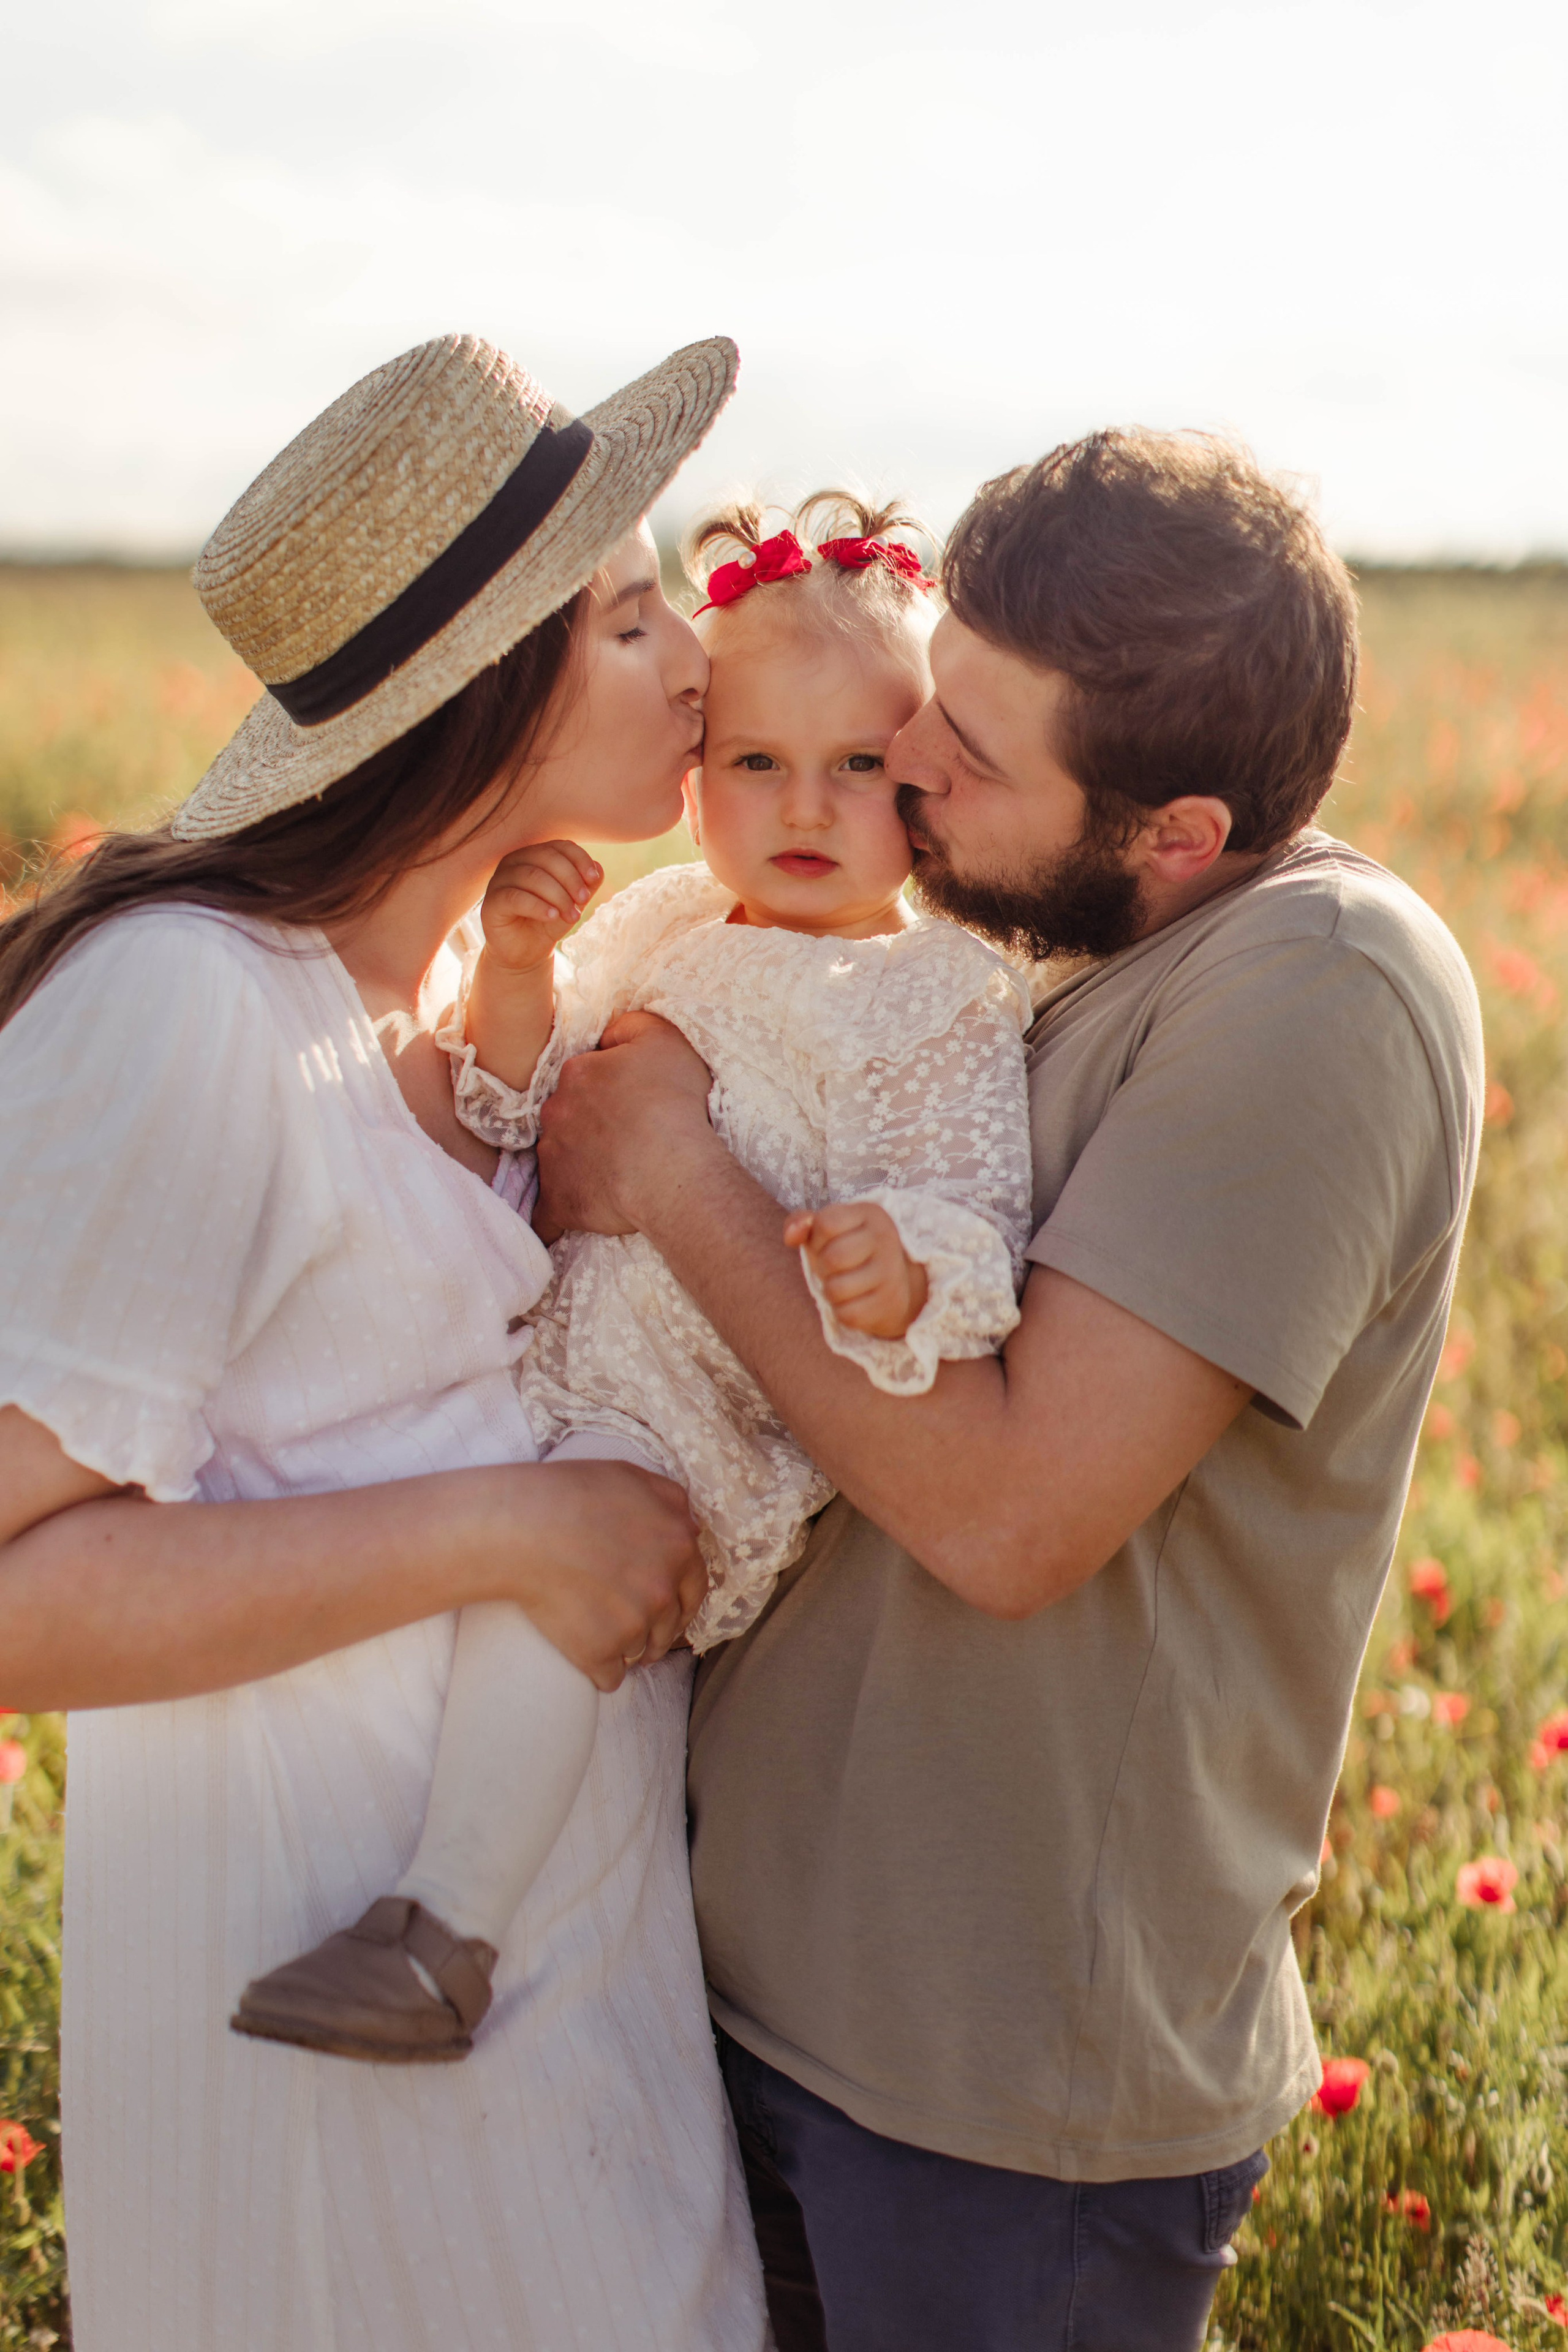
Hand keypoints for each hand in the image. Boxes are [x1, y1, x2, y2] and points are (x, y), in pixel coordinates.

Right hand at [480, 841, 601, 972]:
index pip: (559, 846)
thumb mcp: (572, 903)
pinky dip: (538, 906)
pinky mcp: (491, 903)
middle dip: (570, 879)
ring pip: (532, 876)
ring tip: (572, 915)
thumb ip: (585, 886)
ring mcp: (499, 880)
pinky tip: (552, 916)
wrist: (525, 953)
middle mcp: (514, 862)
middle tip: (583, 902)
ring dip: (558, 896)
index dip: (579, 859)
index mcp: (534, 855)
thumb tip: (598, 868)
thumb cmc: (547, 922)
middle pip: (546, 858)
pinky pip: (515, 897)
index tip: (593, 879)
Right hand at [493, 1459, 707, 1692]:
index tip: (667, 1612)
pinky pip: (610, 1676)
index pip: (694, 1588)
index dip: (679, 1601)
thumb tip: (690, 1526)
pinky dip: (600, 1671)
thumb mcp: (630, 1477)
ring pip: (639, 1650)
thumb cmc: (567, 1495)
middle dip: (658, 1634)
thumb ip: (669, 1501)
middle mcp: (664, 1589)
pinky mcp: (602, 1651)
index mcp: (678, 1547)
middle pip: (671, 1627)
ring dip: (626, 1648)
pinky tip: (586, 1659)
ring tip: (600, 1636)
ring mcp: (635, 1624)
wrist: (518, 1530)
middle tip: (637, 1637)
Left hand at [535, 1010, 717, 1242]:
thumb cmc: (673, 1102)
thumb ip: (629, 1025)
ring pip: (559, 1156)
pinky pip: (548, 1212)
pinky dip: (557, 1214)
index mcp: (577, 1074)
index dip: (610, 1087)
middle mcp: (555, 1113)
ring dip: (579, 1162)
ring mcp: (553, 1159)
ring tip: (615, 1174)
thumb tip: (607, 1035)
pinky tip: (565, 1224)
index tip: (633, 1102)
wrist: (672, 1169)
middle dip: (589, 1123)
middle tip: (626, 1138)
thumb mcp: (663, 1037)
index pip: (585, 1075)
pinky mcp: (559, 1201)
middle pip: (568, 1115)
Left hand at [783, 1200, 929, 1340]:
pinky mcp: (889, 1303)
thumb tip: (790, 1236)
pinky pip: (847, 1314)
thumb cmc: (851, 1250)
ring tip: (844, 1284)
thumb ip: (803, 1223)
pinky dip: (842, 1312)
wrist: (894, 1283)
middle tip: (835, 1268)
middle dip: (823, 1267)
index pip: (826, 1223)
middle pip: (832, 1258)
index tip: (827, 1243)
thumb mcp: (829, 1229)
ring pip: (836, 1290)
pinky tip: (854, 1301)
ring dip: (831, 1291)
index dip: (817, 1238)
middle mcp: (885, 1239)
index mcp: (869, 1213)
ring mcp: (890, 1272)